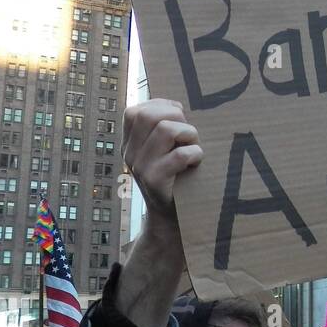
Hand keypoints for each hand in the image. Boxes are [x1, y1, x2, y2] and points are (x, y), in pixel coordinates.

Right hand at [122, 99, 202, 226]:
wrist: (172, 220)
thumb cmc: (176, 178)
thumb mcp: (163, 152)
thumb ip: (163, 129)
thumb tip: (178, 105)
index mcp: (129, 144)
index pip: (134, 112)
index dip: (160, 106)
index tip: (178, 117)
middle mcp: (130, 154)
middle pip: (147, 115)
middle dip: (175, 115)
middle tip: (188, 133)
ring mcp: (140, 168)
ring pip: (165, 130)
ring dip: (189, 134)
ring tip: (194, 147)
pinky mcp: (155, 182)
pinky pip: (179, 155)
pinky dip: (195, 154)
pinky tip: (196, 162)